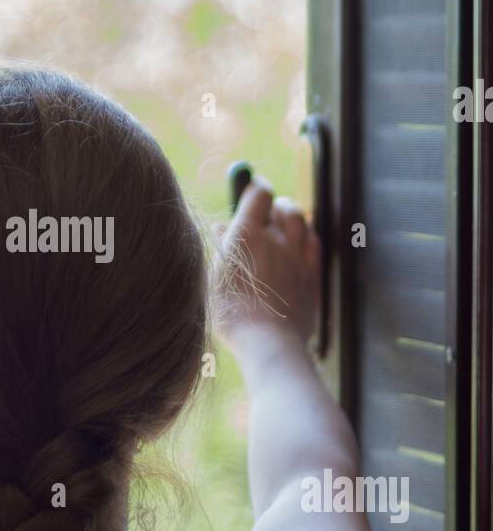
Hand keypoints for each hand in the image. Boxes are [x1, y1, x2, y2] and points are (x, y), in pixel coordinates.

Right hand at [213, 176, 319, 347]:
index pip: (258, 194)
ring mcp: (298, 256)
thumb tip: (223, 227)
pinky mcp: (313, 275)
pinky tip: (299, 244)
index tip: (251, 192)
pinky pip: (314, 243)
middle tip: (266, 212)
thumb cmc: (232, 312)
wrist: (268, 341)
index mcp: (247, 235)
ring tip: (282, 225)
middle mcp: (276, 239)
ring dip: (291, 218)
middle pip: (283, 206)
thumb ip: (222, 247)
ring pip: (301, 222)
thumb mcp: (215, 277)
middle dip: (275, 205)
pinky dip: (306, 237)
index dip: (254, 189)